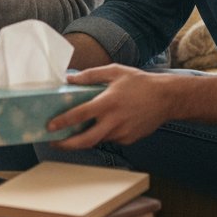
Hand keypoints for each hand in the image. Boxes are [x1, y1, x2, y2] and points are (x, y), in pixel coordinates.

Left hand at [47, 65, 174, 148]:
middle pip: (86, 140)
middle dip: (66, 144)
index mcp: (108, 103)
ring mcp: (122, 133)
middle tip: (53, 143)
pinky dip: (101, 134)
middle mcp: (114, 121)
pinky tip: (99, 126)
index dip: (63, 122)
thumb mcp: (115, 71)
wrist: (167, 98)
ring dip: (83, 138)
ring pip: (98, 140)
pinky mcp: (129, 139)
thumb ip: (91, 75)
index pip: (80, 115)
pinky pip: (110, 139)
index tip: (49, 126)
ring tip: (70, 134)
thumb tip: (70, 78)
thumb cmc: (139, 82)